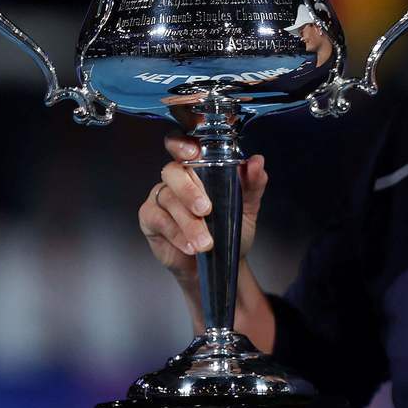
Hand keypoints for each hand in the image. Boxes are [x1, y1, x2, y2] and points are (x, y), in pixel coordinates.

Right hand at [137, 131, 268, 284]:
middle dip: (189, 191)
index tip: (192, 152)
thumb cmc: (229, 230)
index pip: (183, 146)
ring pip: (168, 199)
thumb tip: (257, 161)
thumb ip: (253, 183)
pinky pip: (158, 220)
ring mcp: (161, 197)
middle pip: (173, 172)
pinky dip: (176, 234)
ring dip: (188, 223)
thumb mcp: (247, 206)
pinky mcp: (151, 218)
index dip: (182, 144)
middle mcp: (177, 179)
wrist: (220, 263)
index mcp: (198, 168)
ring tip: (205, 242)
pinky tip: (190, 245)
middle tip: (206, 210)